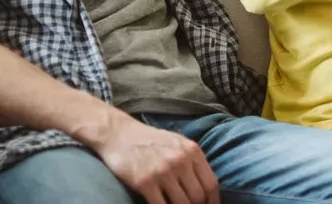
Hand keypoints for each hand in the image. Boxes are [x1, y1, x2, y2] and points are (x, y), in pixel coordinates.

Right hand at [92, 111, 219, 203]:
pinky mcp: (145, 182)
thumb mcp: (177, 143)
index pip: (211, 184)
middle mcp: (180, 160)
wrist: (118, 133)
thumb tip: (207, 189)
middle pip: (198, 196)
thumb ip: (193, 162)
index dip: (213, 202)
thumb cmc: (150, 140)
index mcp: (192, 151)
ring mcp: (162, 171)